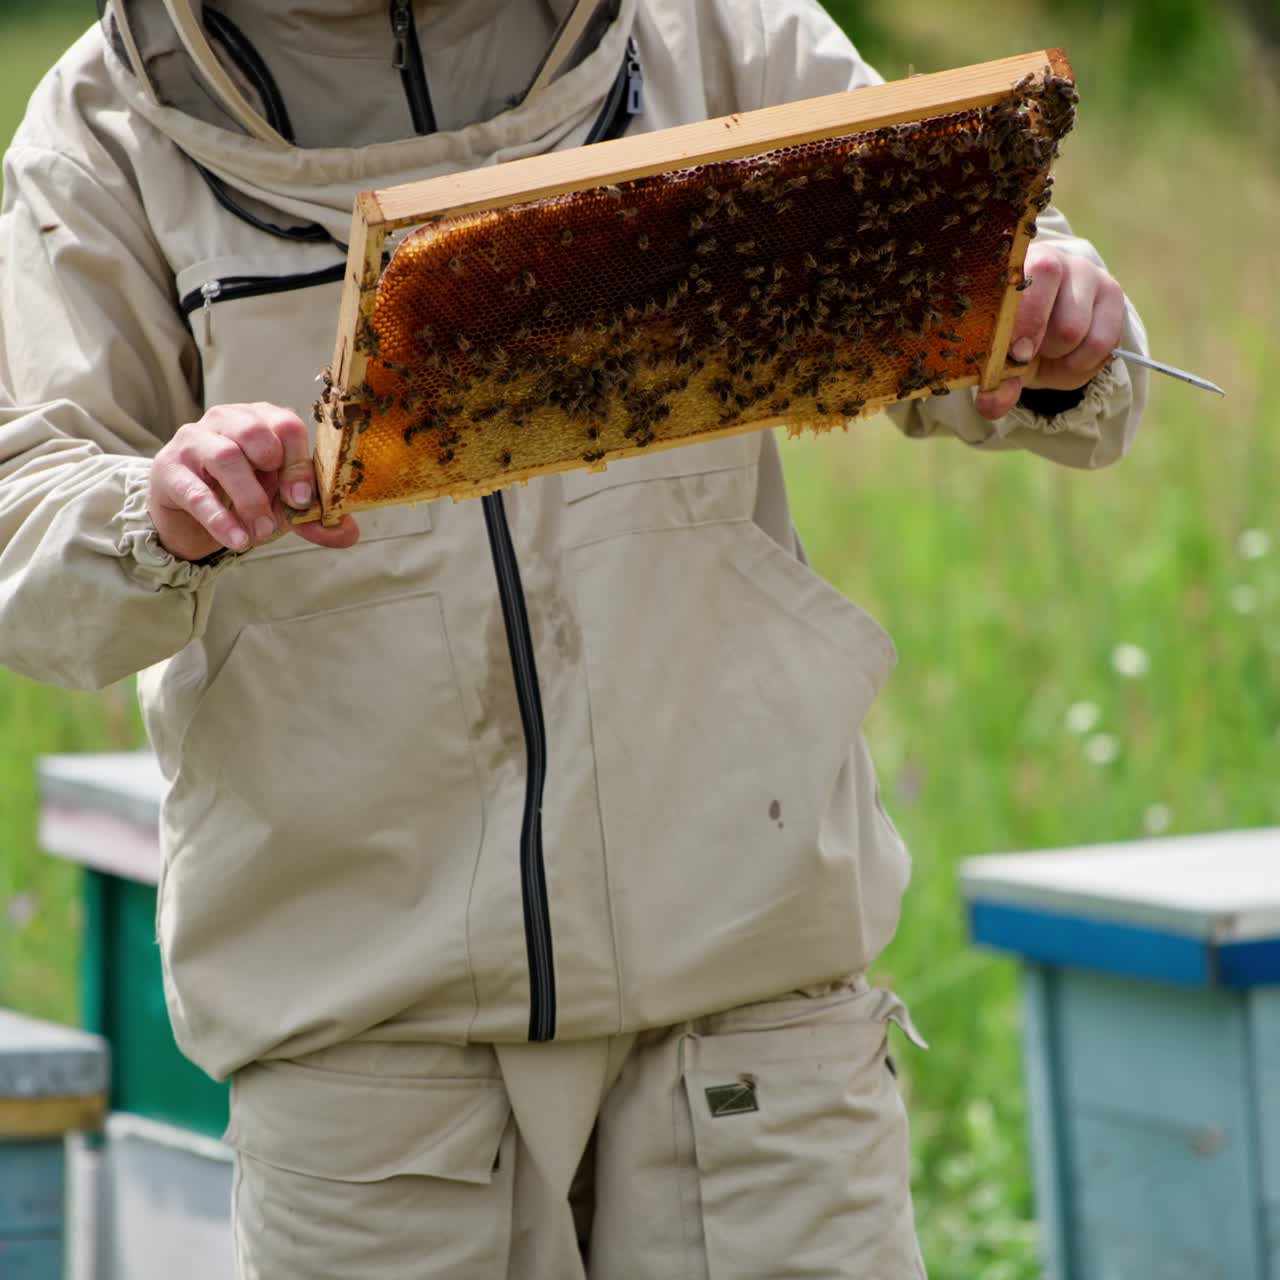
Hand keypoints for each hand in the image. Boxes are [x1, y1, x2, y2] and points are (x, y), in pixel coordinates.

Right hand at [148, 403, 358, 561]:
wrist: (191, 515)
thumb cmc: (244, 495)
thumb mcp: (283, 506)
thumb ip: (314, 518)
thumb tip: (348, 533)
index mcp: (262, 420)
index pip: (287, 425)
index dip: (300, 463)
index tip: (303, 499)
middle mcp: (227, 421)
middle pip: (255, 430)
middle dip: (276, 472)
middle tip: (285, 510)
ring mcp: (194, 440)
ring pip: (226, 457)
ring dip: (250, 500)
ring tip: (261, 533)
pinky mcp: (169, 469)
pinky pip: (196, 491)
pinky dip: (220, 518)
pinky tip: (237, 540)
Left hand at [975, 244, 1127, 419]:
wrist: (1040, 327)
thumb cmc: (1013, 338)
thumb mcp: (1000, 361)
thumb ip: (996, 384)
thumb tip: (992, 407)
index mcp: (1016, 267)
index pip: (1038, 277)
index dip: (1030, 322)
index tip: (1017, 354)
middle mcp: (1057, 262)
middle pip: (1064, 323)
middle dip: (1045, 350)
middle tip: (1029, 355)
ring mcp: (1088, 275)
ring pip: (1080, 334)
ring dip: (1062, 357)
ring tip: (1048, 352)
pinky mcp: (1112, 294)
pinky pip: (1103, 343)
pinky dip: (1082, 363)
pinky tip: (1069, 355)